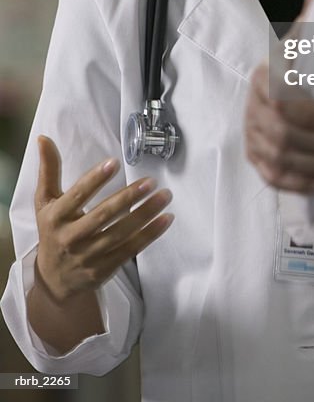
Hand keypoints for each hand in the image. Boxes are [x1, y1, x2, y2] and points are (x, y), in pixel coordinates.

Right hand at [34, 135, 173, 304]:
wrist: (54, 280)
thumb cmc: (52, 230)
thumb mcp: (44, 202)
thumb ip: (48, 170)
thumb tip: (44, 138)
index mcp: (55, 217)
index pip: (76, 196)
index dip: (94, 180)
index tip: (114, 163)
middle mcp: (70, 238)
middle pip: (102, 216)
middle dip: (127, 198)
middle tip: (150, 181)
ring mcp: (88, 256)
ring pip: (120, 233)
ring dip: (145, 214)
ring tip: (164, 196)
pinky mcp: (104, 269)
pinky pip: (130, 250)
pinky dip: (149, 235)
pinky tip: (165, 219)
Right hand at [245, 64, 313, 193]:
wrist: (280, 79)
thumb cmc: (302, 64)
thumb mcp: (306, 45)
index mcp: (263, 77)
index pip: (281, 101)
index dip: (312, 116)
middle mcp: (252, 106)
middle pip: (283, 134)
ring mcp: (251, 134)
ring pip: (280, 159)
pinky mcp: (254, 155)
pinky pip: (272, 177)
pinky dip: (299, 183)